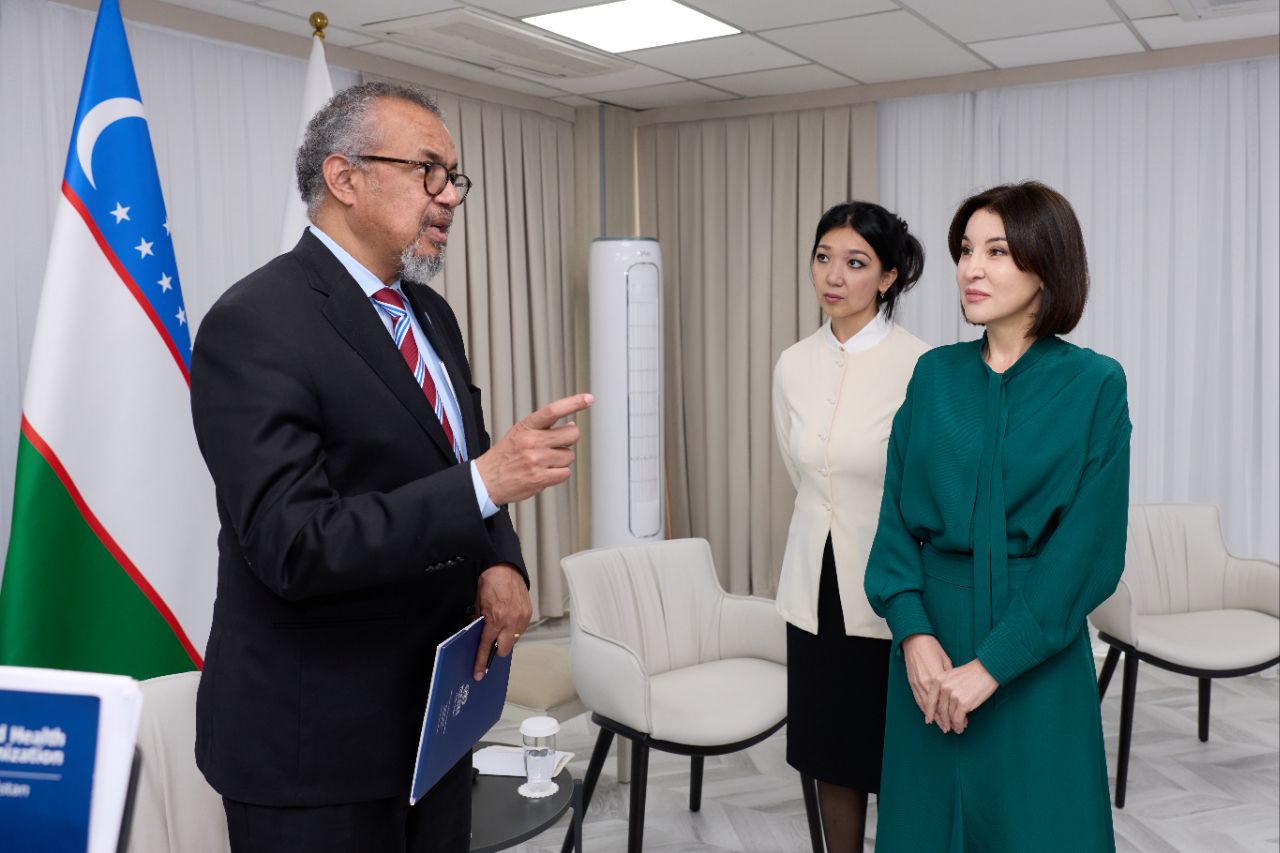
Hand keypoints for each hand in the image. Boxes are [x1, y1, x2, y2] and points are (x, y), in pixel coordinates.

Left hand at [472, 563, 531, 680]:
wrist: (504, 567)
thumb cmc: (490, 582)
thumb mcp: (478, 604)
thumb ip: (478, 622)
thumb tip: (477, 635)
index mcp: (495, 618)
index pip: (487, 646)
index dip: (481, 661)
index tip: (478, 673)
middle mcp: (511, 621)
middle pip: (504, 650)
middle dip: (497, 650)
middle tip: (491, 643)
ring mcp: (522, 618)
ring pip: (513, 640)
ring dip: (506, 637)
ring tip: (500, 625)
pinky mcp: (528, 614)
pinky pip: (520, 629)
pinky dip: (513, 628)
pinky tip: (508, 619)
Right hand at [475, 394, 592, 505]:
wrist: (486, 481)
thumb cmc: (505, 456)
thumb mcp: (519, 433)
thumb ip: (544, 428)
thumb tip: (572, 426)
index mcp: (526, 427)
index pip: (553, 410)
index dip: (574, 403)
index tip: (589, 399)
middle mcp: (532, 441)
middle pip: (572, 434)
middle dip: (569, 440)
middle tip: (557, 445)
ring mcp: (536, 460)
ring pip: (569, 456)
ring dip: (561, 460)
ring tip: (543, 462)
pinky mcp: (540, 478)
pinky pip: (565, 473)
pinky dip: (558, 474)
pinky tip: (544, 473)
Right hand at [901, 634, 952, 729]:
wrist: (915, 639)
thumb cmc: (932, 648)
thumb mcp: (946, 661)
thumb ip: (950, 678)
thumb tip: (956, 691)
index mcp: (936, 678)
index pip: (945, 702)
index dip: (952, 714)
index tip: (960, 722)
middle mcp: (925, 683)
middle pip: (935, 707)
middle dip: (943, 720)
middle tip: (950, 729)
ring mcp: (917, 683)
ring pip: (925, 705)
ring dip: (933, 717)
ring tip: (941, 726)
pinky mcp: (911, 681)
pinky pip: (917, 699)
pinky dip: (923, 709)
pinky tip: (928, 715)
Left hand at [935, 659, 998, 733]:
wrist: (987, 670)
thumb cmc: (971, 673)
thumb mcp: (951, 676)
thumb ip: (943, 688)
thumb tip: (940, 706)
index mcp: (938, 680)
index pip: (931, 700)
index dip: (929, 712)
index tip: (929, 721)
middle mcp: (943, 688)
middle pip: (940, 709)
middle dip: (943, 721)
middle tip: (945, 728)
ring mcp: (953, 696)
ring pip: (949, 716)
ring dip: (952, 725)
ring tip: (955, 729)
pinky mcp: (963, 703)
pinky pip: (958, 719)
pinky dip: (959, 725)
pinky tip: (960, 728)